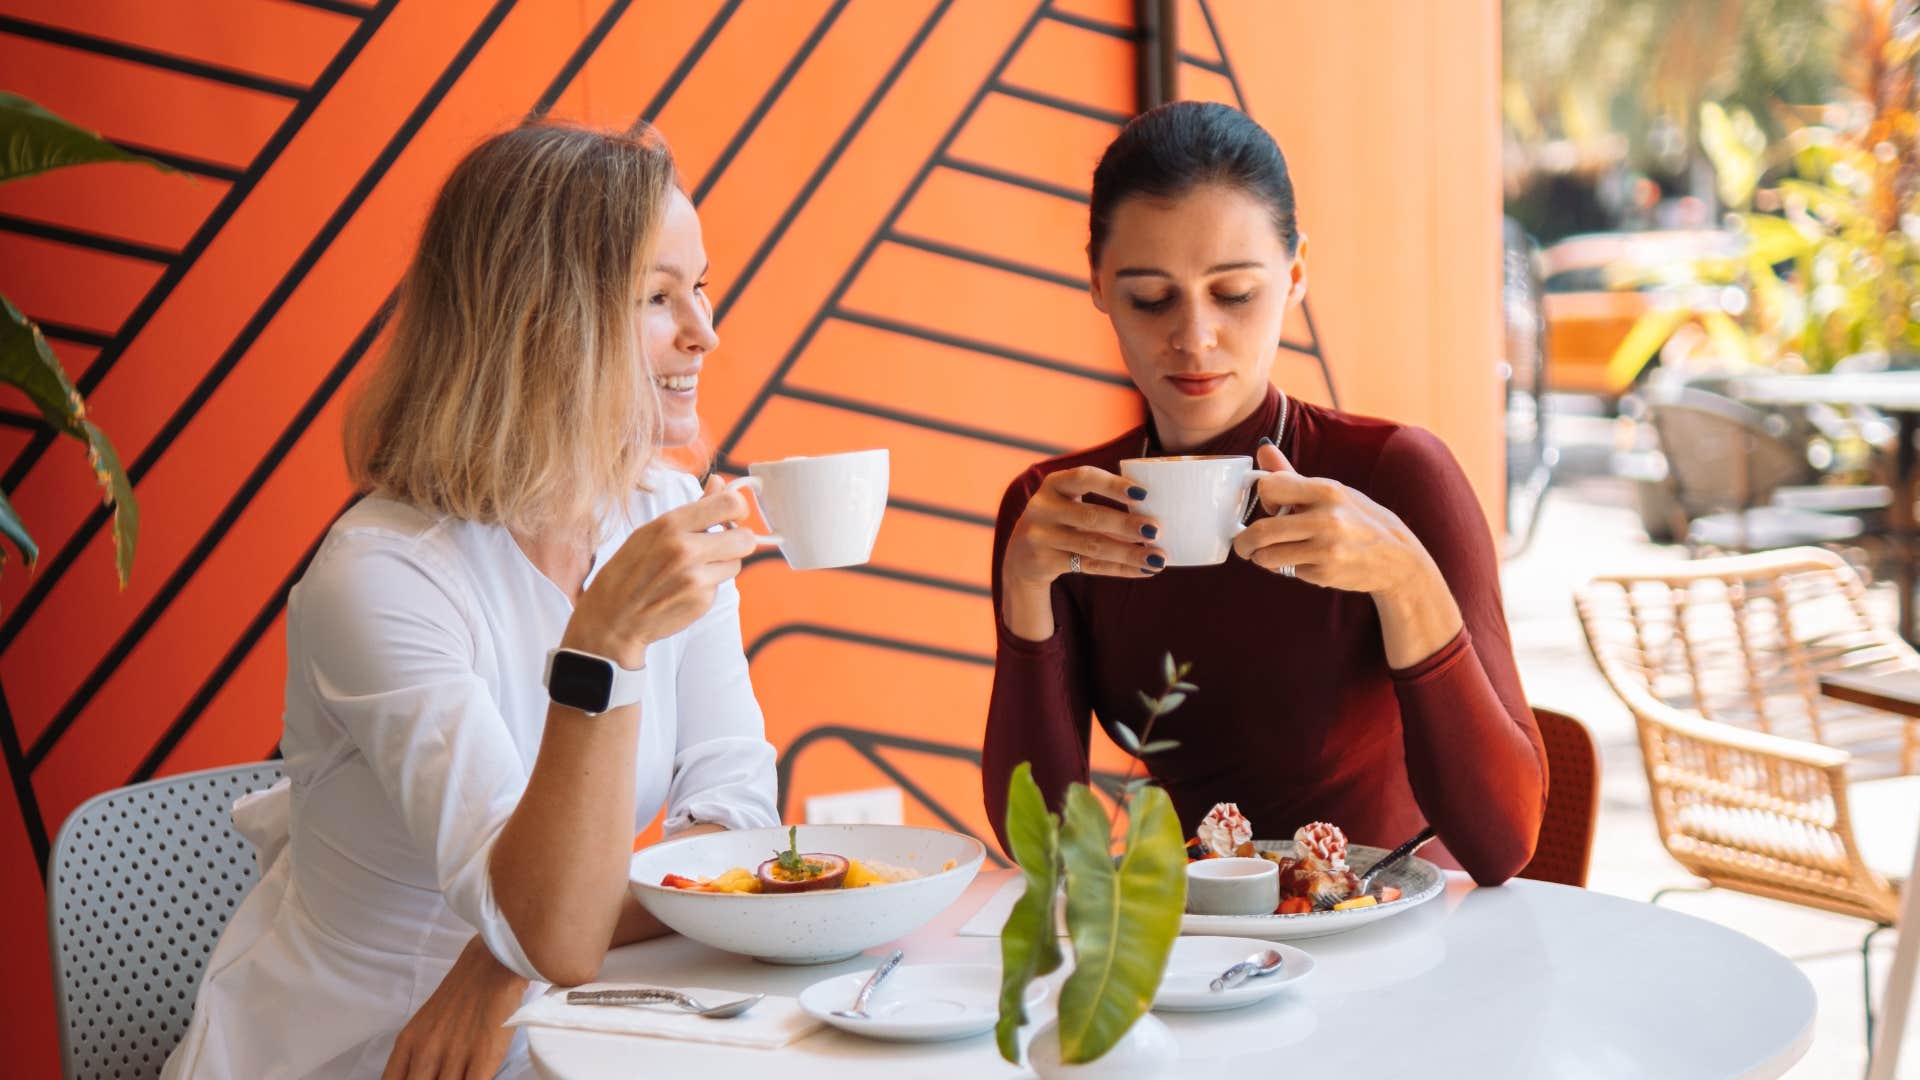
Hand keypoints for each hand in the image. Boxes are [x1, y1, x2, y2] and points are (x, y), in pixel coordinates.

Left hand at [382, 935, 528, 1079]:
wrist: (492, 964)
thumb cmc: (461, 994)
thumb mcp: (425, 1024)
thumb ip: (416, 1055)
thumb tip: (419, 1077)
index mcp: (408, 1043)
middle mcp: (426, 1051)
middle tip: (441, 1078)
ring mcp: (455, 1054)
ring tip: (458, 1076)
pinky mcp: (484, 1055)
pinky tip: (475, 1079)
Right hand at [562, 476, 757, 668]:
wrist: (612, 617)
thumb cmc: (629, 570)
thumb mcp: (651, 531)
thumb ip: (693, 509)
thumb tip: (719, 484)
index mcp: (670, 525)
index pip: (730, 504)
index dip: (738, 510)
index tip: (733, 516)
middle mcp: (685, 550)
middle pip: (745, 539)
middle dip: (737, 541)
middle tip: (721, 545)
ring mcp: (695, 578)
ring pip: (736, 563)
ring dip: (722, 565)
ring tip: (693, 569)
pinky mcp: (702, 601)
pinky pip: (721, 585)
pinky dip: (708, 585)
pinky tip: (684, 589)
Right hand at [1002, 466, 1166, 588]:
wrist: (1020, 556)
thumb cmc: (1061, 521)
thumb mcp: (1068, 502)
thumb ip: (1100, 500)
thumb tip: (1153, 511)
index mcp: (1053, 484)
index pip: (1084, 477)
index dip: (1113, 484)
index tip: (1142, 493)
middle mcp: (1042, 508)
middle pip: (1090, 516)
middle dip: (1126, 524)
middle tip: (1156, 530)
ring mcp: (1040, 537)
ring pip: (1092, 546)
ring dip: (1129, 553)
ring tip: (1158, 558)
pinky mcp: (1044, 562)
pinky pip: (1089, 567)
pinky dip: (1120, 569)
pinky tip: (1144, 570)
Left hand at [1230, 442, 1431, 596]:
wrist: (1397, 557)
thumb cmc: (1358, 518)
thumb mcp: (1331, 491)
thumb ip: (1290, 474)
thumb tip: (1262, 447)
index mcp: (1326, 490)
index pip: (1270, 486)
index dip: (1264, 497)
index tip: (1269, 506)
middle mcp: (1326, 518)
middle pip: (1260, 531)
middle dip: (1243, 542)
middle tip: (1244, 546)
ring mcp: (1326, 548)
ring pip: (1267, 557)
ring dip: (1262, 558)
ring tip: (1271, 555)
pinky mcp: (1325, 573)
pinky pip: (1288, 572)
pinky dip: (1289, 569)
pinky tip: (1306, 562)